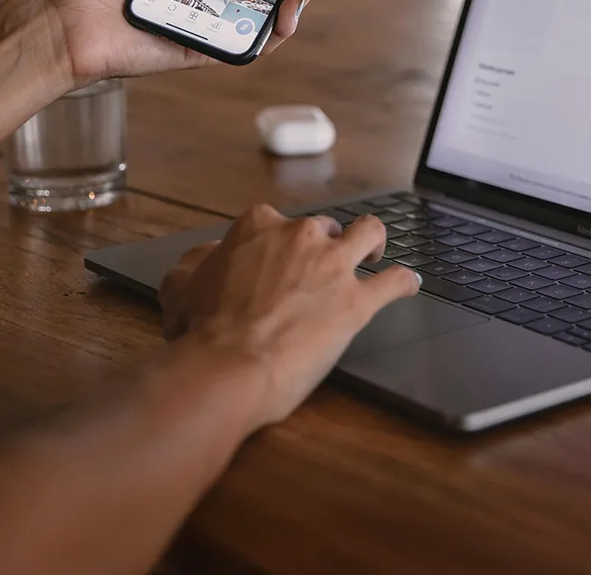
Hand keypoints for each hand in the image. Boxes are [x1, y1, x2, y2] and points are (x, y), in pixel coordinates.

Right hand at [159, 205, 419, 431]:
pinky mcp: (357, 301)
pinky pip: (394, 282)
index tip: (277, 260)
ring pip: (370, 234)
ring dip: (374, 242)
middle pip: (323, 228)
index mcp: (259, 227)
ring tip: (373, 255)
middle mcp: (302, 236)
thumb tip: (208, 256)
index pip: (275, 222)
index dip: (277, 243)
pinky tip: (410, 284)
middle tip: (317, 271)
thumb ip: (200, 262)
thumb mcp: (181, 286)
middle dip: (323, 245)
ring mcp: (334, 266)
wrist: (226, 367)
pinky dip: (404, 282)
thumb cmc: (200, 333)